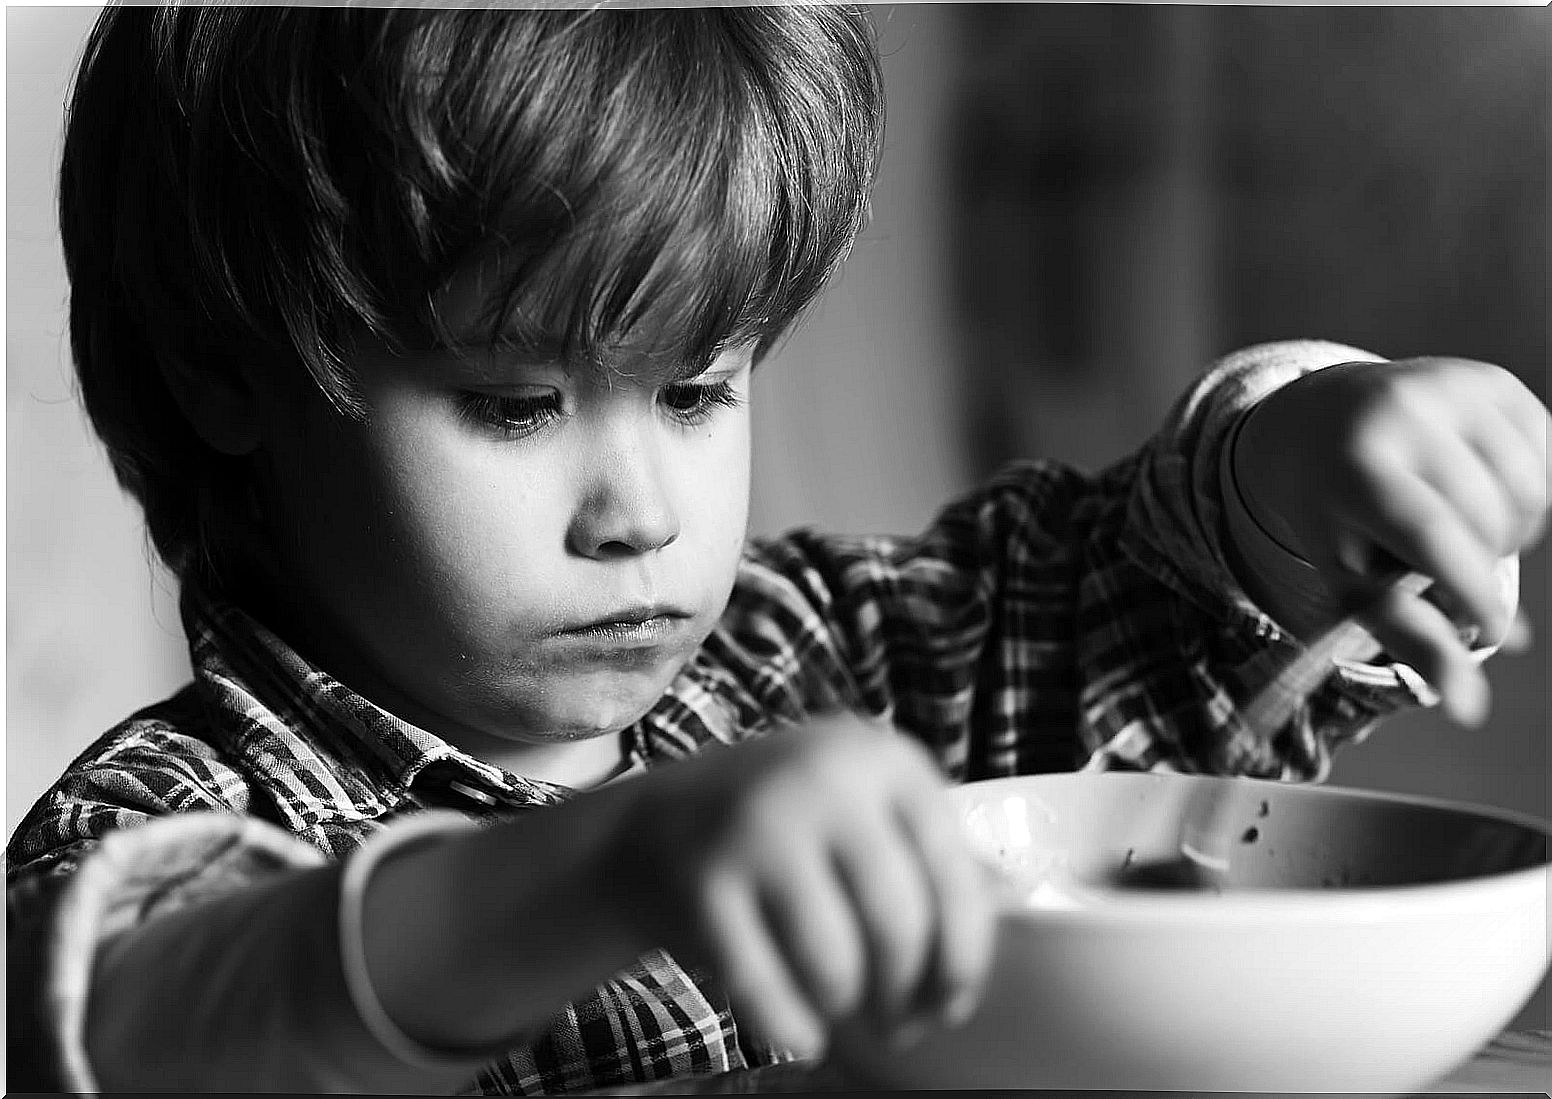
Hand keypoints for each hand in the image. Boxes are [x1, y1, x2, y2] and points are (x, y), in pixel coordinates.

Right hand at [607, 714, 997, 1057]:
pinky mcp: (702, 881)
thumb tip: (1017, 909)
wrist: (652, 826)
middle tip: (896, 1025)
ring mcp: (757, 825)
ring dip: (847, 1010)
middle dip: (906, 997)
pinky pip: (766, 990)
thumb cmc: (784, 828)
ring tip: (841, 1012)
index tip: (952, 1003)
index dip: (963, 958)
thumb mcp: (861, 807)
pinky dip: (792, 1029)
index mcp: (882, 759)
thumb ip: (928, 849)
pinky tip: (800, 1032)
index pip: (954, 876)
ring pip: (836, 963)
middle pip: (900, 925)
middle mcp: (824, 778)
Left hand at [1232, 357, 1548, 724]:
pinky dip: (1524, 491)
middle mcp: (1399, 414)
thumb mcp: (1348, 577)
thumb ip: (1407, 636)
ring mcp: (1447, 387)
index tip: (1491, 630)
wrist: (1314, 424)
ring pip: (1527, 491)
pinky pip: (1544, 455)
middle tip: (1450, 574)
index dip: (1473, 590)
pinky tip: (1475, 490)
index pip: (1433, 535)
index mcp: (1352, 469)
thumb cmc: (1334, 519)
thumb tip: (1470, 709)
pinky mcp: (1486, 378)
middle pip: (1486, 519)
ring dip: (1510, 532)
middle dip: (1484, 564)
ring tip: (1459, 534)